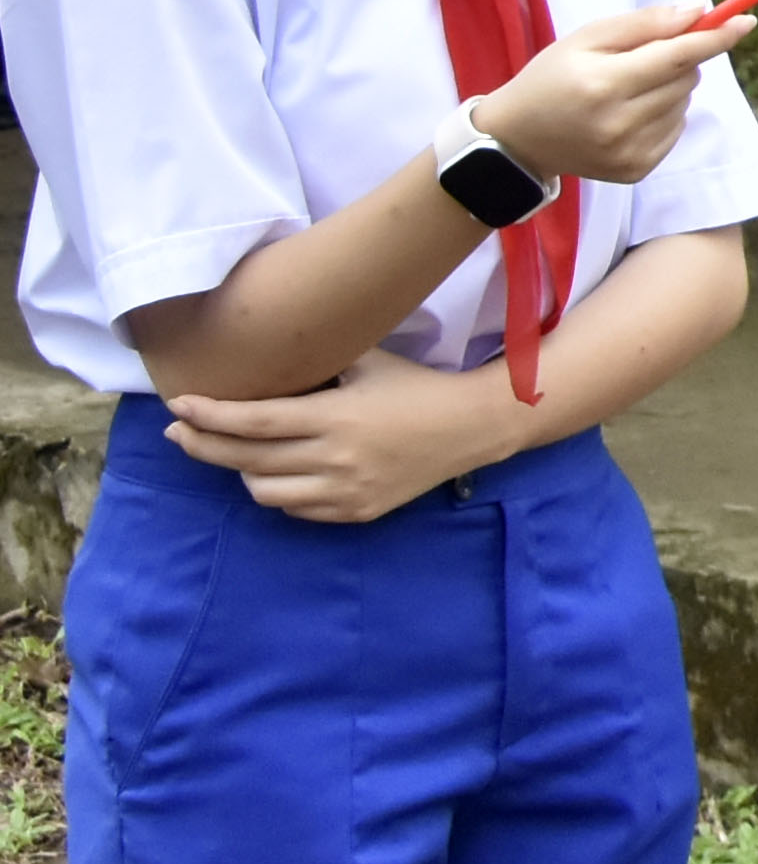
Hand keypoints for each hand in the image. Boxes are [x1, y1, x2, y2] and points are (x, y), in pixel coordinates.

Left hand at [165, 350, 512, 523]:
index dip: (209, 415)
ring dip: (242, 471)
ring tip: (239, 452)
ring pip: (263, 491)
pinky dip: (277, 491)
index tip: (179, 406)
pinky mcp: (357, 512)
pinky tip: (278, 473)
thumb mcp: (366, 361)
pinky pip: (295, 509)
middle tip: (181, 432)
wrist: (471, 427)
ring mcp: (346, 491)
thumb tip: (263, 351)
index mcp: (335, 417)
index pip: (252, 421)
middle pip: (245, 459)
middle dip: (203, 444)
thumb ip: (316, 362)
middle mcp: (335, 459)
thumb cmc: (415, 385)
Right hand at [470, 5, 750, 187]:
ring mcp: (630, 152)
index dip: (715, 38)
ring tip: (625, 90)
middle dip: (678, 59)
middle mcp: (620, 123)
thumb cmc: (552, 78)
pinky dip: (662, 114)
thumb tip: (697, 12)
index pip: (676, 56)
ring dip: (669, 87)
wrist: (518, 139)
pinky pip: (676, 128)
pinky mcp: (637, 171)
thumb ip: (643, 24)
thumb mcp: (586, 38)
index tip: (747, 21)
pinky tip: (627, 115)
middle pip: (686, 77)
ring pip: (684, 102)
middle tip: (639, 59)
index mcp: (603, 84)